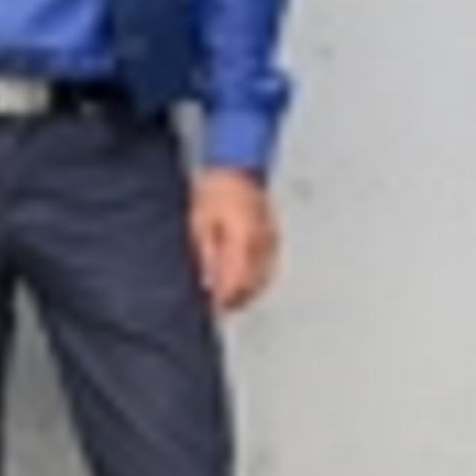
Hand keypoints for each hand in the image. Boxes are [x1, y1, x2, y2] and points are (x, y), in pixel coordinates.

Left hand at [189, 168, 278, 312]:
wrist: (236, 168)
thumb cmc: (215, 192)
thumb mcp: (200, 224)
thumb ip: (207, 255)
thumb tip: (209, 282)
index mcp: (242, 239)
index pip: (237, 280)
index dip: (226, 299)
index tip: (216, 308)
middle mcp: (261, 242)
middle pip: (253, 283)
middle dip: (237, 299)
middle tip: (221, 307)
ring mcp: (271, 239)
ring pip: (264, 277)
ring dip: (248, 291)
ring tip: (232, 297)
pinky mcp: (275, 236)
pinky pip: (270, 266)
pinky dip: (258, 278)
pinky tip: (246, 281)